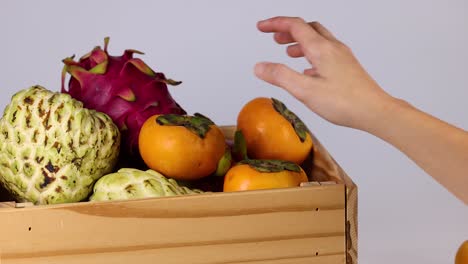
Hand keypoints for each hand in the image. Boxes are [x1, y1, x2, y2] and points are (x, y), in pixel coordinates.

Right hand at [254, 16, 395, 130]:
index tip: (262, 27)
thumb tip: (260, 66)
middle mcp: (333, 48)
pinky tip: (308, 70)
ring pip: (318, 40)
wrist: (375, 111)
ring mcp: (342, 57)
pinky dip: (311, 54)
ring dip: (300, 41)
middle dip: (288, 30)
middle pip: (308, 28)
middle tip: (273, 36)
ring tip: (287, 51)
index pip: (294, 26)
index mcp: (321, 49)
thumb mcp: (305, 91)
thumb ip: (280, 77)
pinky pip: (326, 52)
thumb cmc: (345, 102)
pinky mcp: (347, 67)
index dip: (275, 23)